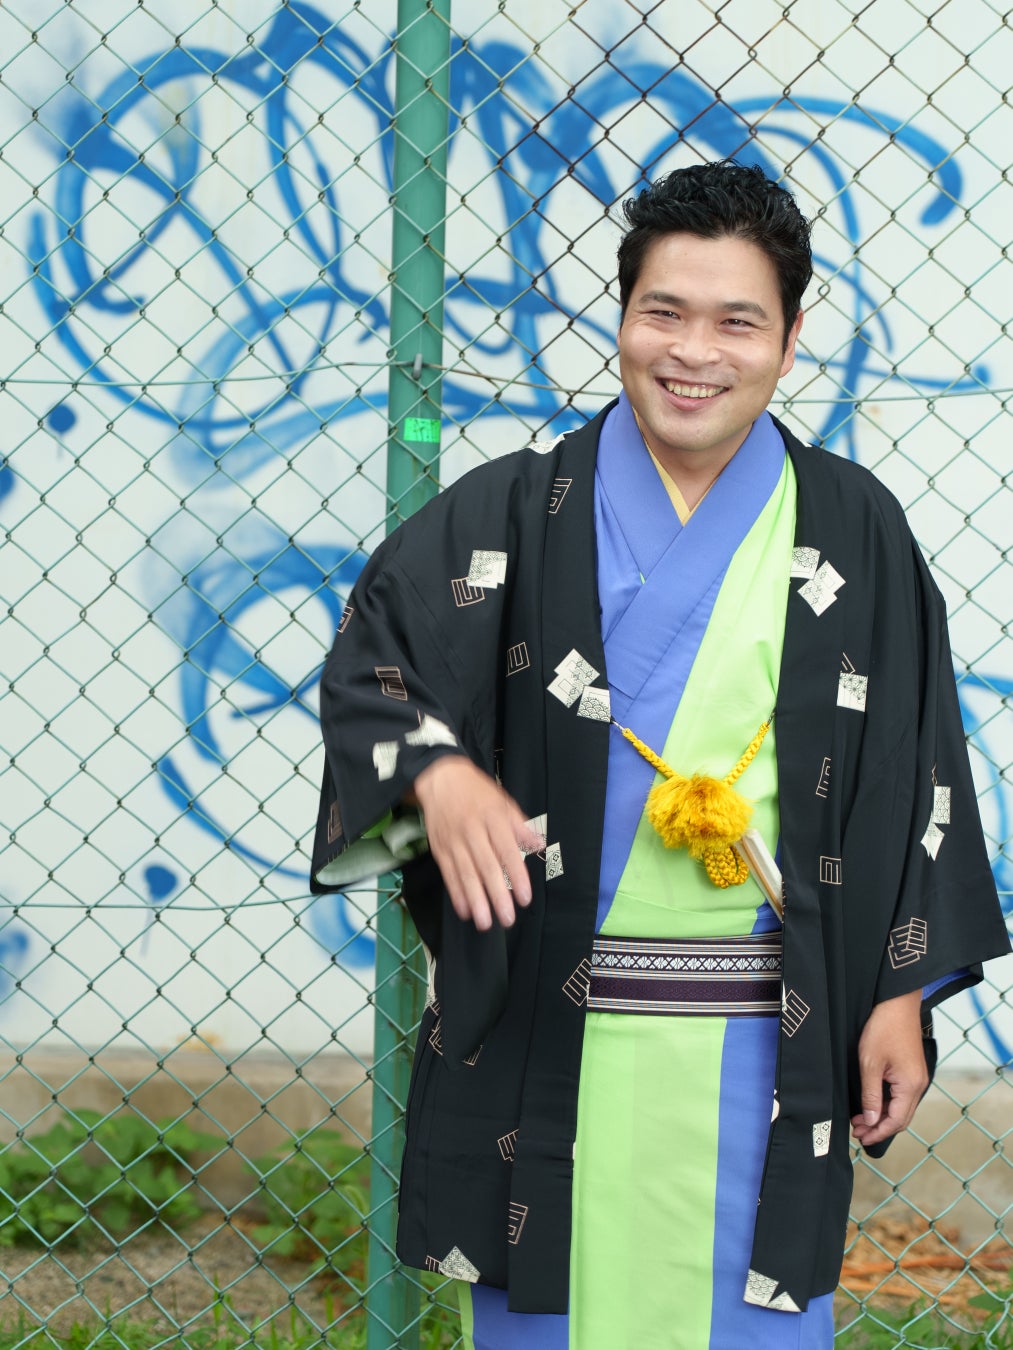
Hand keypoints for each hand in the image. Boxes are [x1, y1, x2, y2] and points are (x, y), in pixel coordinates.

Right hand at [413, 757, 545, 931]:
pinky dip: (456, 893)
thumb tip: (539, 845)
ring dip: (476, 900)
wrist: (441, 779)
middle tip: (507, 918)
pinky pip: (449, 874)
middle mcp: (473, 831)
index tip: (525, 898)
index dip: (517, 876)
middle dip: (497, 895)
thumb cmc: (477, 792)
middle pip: (486, 867)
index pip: (507, 851)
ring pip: (466, 874)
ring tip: (486, 922)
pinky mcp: (440, 848)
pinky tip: (465, 910)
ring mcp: (454, 841)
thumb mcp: (504, 801)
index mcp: (493, 818)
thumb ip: (520, 825)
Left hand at [850, 989, 927, 1147]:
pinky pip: (901, 1095)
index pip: (896, 1121)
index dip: (878, 1132)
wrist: (897, 1002)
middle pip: (901, 1118)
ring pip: (901, 1107)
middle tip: (858, 1131)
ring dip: (882, 1116)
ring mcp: (917, 1077)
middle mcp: (918, 1085)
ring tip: (860, 1120)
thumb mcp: (870, 1063)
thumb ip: (871, 1095)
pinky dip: (886, 1103)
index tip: (861, 1138)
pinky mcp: (911, 1069)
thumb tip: (871, 1121)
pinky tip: (871, 1103)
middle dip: (879, 1127)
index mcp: (911, 1086)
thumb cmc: (883, 1028)